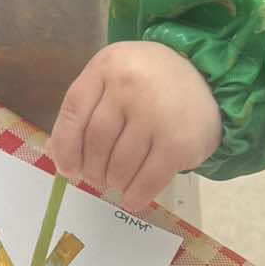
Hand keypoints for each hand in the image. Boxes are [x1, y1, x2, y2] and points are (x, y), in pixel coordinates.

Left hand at [48, 41, 221, 212]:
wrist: (208, 79)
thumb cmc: (149, 82)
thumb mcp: (112, 80)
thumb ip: (85, 109)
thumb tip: (56, 154)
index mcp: (106, 67)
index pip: (72, 113)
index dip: (65, 148)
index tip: (68, 170)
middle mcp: (129, 86)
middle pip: (95, 142)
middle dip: (92, 169)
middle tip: (97, 179)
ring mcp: (156, 114)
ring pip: (119, 164)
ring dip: (114, 182)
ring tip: (116, 184)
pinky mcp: (179, 142)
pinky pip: (148, 178)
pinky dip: (136, 194)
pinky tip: (132, 198)